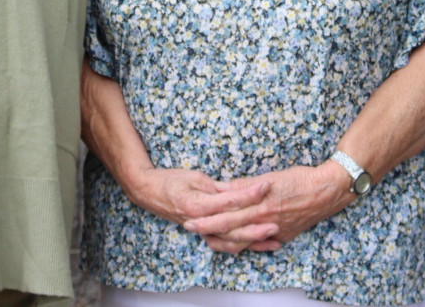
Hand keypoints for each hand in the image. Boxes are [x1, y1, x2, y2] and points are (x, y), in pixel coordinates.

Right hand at [126, 165, 274, 249]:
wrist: (148, 191)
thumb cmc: (170, 180)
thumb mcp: (194, 177)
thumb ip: (216, 187)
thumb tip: (237, 190)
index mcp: (198, 204)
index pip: (229, 201)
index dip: (249, 194)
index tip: (266, 186)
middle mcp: (200, 221)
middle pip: (233, 226)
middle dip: (256, 224)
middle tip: (276, 221)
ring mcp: (202, 230)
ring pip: (230, 240)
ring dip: (253, 241)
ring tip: (274, 238)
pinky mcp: (203, 233)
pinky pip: (224, 244)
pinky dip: (242, 245)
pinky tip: (258, 245)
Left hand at [181, 164, 353, 254]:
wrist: (327, 191)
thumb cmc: (300, 178)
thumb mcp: (271, 177)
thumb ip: (246, 185)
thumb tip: (224, 188)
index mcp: (260, 205)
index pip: (226, 215)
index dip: (207, 218)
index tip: (190, 217)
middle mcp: (264, 221)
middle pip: (230, 230)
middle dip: (208, 230)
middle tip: (190, 228)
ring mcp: (274, 232)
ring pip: (242, 240)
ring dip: (223, 240)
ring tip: (208, 238)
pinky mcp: (282, 236)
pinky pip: (259, 244)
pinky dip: (245, 244)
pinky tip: (235, 244)